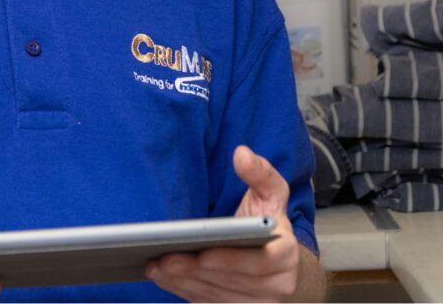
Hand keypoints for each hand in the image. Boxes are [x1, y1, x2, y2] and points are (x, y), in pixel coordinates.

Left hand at [146, 146, 301, 301]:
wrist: (280, 262)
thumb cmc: (269, 223)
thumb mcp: (271, 194)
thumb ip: (259, 173)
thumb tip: (242, 154)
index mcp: (286, 255)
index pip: (260, 262)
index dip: (231, 260)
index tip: (203, 253)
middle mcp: (276, 285)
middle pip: (231, 281)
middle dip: (195, 270)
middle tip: (164, 257)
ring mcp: (258, 303)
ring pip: (217, 296)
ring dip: (184, 282)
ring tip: (156, 265)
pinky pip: (209, 303)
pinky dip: (184, 291)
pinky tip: (163, 276)